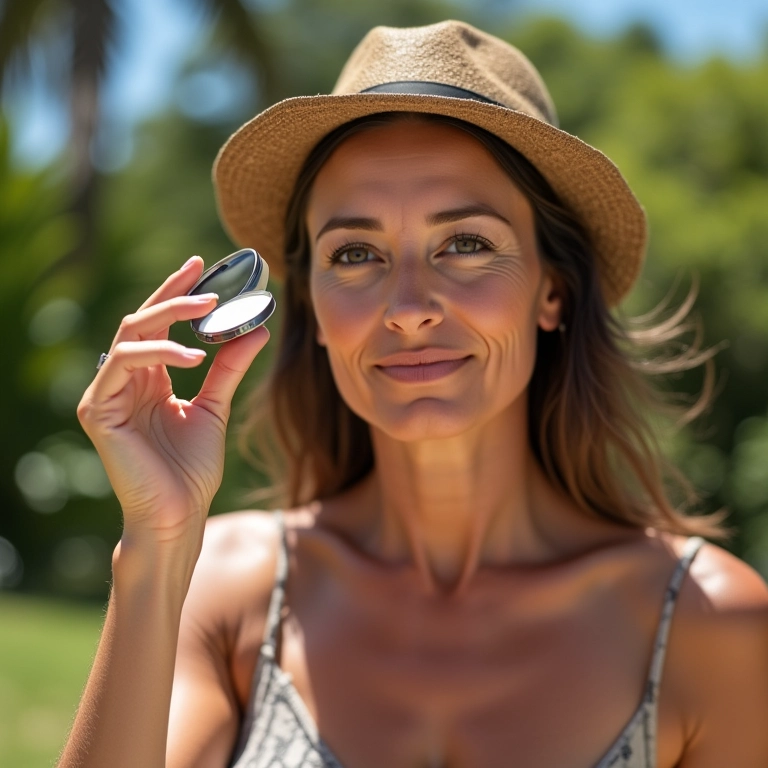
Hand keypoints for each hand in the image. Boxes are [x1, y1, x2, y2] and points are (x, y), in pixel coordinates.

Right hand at [77, 256, 268, 545]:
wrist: (179, 513)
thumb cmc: (192, 470)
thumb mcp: (216, 407)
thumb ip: (229, 367)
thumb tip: (257, 328)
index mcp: (148, 380)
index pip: (157, 325)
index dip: (175, 293)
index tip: (200, 266)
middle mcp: (123, 381)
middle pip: (140, 320)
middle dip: (173, 294)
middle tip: (204, 276)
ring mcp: (107, 394)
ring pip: (130, 333)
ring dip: (169, 315)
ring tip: (209, 309)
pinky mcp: (98, 409)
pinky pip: (123, 363)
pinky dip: (158, 353)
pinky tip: (193, 357)